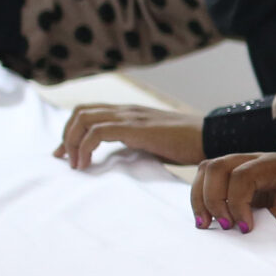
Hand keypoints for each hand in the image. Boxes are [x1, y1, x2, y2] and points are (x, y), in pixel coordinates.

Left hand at [56, 104, 203, 168]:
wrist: (211, 138)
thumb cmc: (189, 145)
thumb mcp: (155, 144)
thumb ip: (136, 145)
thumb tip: (120, 161)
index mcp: (130, 113)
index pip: (90, 112)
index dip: (72, 132)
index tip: (67, 154)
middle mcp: (126, 110)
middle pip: (80, 112)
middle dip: (66, 137)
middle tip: (65, 160)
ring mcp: (130, 117)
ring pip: (83, 118)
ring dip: (72, 142)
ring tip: (76, 165)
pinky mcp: (135, 127)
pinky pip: (97, 132)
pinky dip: (85, 148)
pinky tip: (87, 165)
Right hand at [190, 152, 275, 243]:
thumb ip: (267, 222)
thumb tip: (236, 229)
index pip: (241, 176)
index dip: (236, 204)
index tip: (244, 229)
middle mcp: (257, 159)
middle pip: (217, 166)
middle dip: (211, 198)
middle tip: (221, 226)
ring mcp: (245, 164)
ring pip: (208, 169)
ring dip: (202, 197)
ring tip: (206, 224)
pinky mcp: (237, 176)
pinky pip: (210, 179)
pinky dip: (204, 197)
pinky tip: (208, 218)